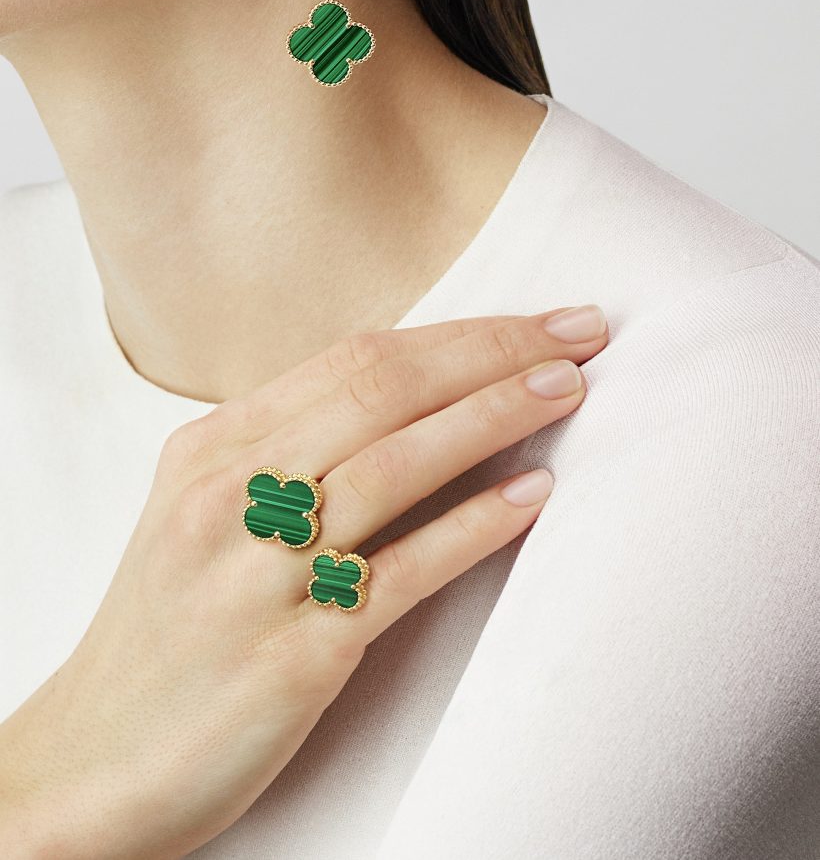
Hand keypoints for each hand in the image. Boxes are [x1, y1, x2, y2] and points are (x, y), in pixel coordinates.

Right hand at [0, 304, 607, 858]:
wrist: (95, 758)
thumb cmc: (168, 626)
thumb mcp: (201, 510)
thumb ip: (286, 449)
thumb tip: (411, 397)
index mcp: (212, 448)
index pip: (355, 359)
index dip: (458, 332)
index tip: (535, 319)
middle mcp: (229, 495)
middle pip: (381, 393)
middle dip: (491, 354)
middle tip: (578, 335)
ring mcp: (256, 574)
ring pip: (393, 467)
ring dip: (493, 419)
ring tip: (566, 392)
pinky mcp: (291, 656)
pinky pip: (398, 575)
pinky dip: (469, 530)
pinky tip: (530, 500)